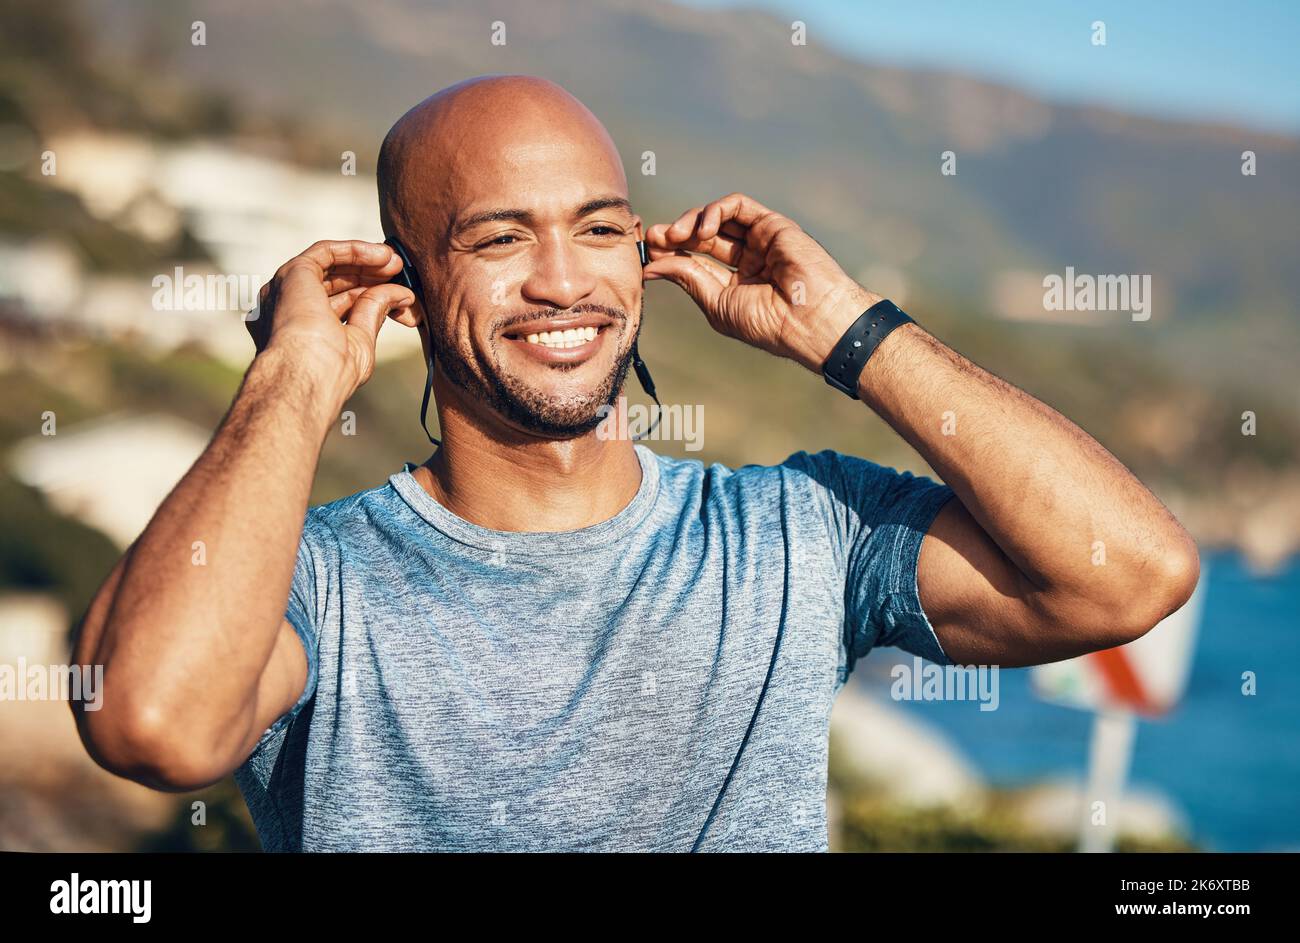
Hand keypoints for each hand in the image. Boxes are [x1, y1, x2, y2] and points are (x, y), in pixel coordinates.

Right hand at [246, 240, 418, 398]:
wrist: (309, 372)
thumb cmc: (331, 371)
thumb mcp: (361, 340)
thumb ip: (374, 312)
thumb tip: (401, 295)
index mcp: (299, 331)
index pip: (338, 303)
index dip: (369, 294)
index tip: (399, 292)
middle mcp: (288, 308)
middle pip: (334, 282)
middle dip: (369, 275)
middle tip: (399, 271)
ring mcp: (288, 290)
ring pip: (329, 264)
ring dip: (364, 260)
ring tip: (395, 262)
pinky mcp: (293, 273)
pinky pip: (325, 252)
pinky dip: (354, 250)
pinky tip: (381, 255)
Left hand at [644, 193, 881, 373]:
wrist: (810, 319)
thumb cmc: (768, 322)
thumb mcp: (717, 303)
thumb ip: (687, 278)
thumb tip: (652, 265)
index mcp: (735, 284)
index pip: (695, 261)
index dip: (670, 254)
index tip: (648, 254)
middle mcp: (748, 260)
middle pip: (702, 237)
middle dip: (674, 235)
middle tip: (654, 237)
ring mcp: (760, 240)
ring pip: (717, 217)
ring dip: (690, 222)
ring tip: (675, 236)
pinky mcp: (771, 224)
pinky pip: (737, 205)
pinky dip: (715, 211)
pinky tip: (703, 230)